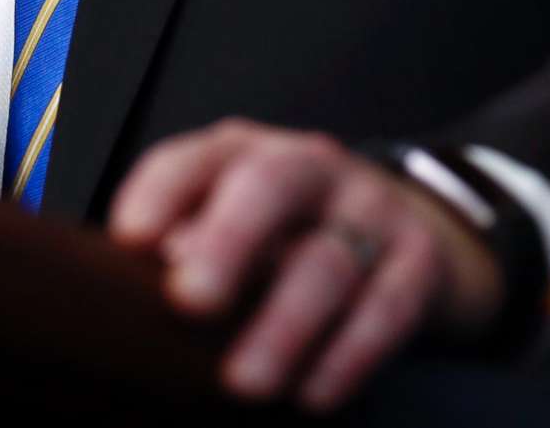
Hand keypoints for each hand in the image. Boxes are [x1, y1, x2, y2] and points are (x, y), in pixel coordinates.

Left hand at [107, 119, 505, 411]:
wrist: (413, 231)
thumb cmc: (289, 238)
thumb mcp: (233, 226)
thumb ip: (184, 248)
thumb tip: (141, 284)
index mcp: (245, 154)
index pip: (195, 158)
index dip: (160, 192)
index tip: (129, 240)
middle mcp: (310, 167)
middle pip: (270, 186)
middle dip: (228, 241)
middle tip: (190, 300)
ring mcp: (371, 208)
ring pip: (329, 259)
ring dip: (284, 325)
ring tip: (244, 383)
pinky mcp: (419, 259)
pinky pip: (389, 305)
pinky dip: (349, 355)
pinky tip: (313, 395)